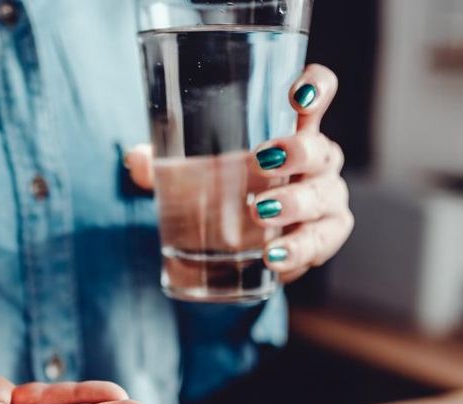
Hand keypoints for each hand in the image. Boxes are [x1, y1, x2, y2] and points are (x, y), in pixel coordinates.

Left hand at [126, 64, 352, 282]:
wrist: (239, 253)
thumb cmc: (223, 198)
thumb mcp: (192, 178)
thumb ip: (164, 167)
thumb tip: (135, 159)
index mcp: (293, 132)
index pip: (318, 94)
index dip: (317, 86)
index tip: (297, 93)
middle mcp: (318, 163)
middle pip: (321, 149)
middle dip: (298, 152)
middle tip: (263, 160)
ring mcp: (327, 200)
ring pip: (326, 197)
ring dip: (295, 204)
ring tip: (259, 212)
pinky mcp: (325, 238)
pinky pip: (320, 242)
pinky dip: (297, 250)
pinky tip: (271, 256)